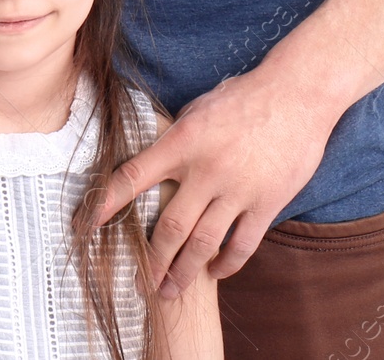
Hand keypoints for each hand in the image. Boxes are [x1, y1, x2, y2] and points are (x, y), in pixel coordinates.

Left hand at [95, 64, 340, 297]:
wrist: (296, 94)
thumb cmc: (242, 97)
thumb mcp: (196, 109)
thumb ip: (173, 139)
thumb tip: (149, 160)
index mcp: (181, 141)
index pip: (133, 176)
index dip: (106, 203)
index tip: (87, 225)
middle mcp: (206, 169)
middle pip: (169, 227)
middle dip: (151, 261)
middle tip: (141, 283)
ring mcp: (237, 189)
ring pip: (203, 244)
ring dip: (184, 272)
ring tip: (171, 290)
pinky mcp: (267, 203)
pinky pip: (242, 245)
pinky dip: (226, 264)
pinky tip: (215, 271)